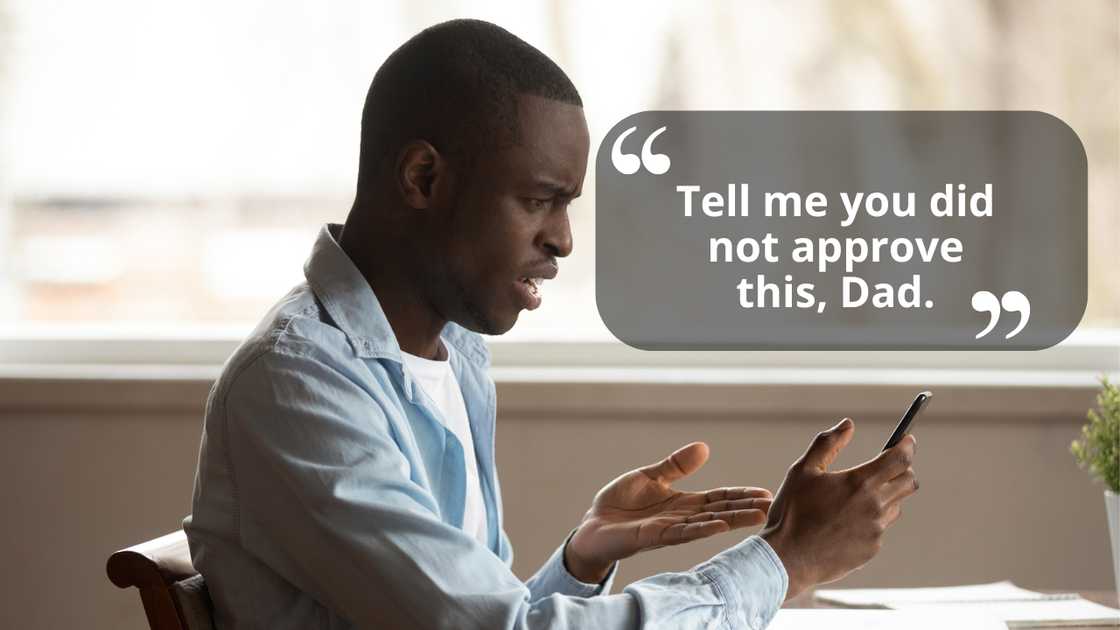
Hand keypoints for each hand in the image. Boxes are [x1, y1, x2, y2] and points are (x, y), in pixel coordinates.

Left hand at [565, 442, 771, 582]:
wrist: (593, 526)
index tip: (766, 493)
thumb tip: (704, 447)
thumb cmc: (621, 504)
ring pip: (707, 524)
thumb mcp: (650, 476)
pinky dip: (702, 529)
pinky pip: (682, 532)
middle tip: (772, 505)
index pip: (719, 498)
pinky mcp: (654, 536)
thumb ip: (676, 465)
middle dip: (745, 509)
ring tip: (757, 516)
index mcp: (683, 503)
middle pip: (720, 511)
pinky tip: (719, 525)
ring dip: (732, 520)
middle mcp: (682, 518)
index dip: (741, 495)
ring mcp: (670, 528)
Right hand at [760, 418, 918, 600]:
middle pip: (908, 482)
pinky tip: (845, 523)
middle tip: (886, 467)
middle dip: (902, 470)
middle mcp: (874, 506)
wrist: (788, 559)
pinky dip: (871, 521)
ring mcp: (876, 530)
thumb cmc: (792, 512)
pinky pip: (880, 529)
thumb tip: (847, 425)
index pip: (899, 459)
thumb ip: (827, 443)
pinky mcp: (872, 549)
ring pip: (895, 506)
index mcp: (859, 483)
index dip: (907, 446)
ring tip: (856, 499)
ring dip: (886, 496)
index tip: (907, 441)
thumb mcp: (802, 471)